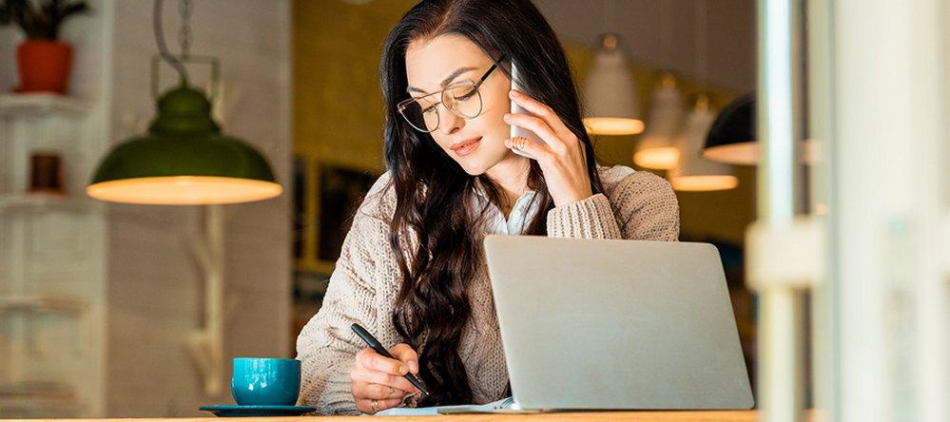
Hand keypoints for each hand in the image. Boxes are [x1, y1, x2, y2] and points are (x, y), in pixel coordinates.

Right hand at [350, 343, 420, 413]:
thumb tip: (412, 368)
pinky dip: (392, 402)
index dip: (392, 367)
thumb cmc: (389, 362)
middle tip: (412, 383)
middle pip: (382, 379)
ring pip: (382, 393)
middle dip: (402, 382)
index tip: (406, 370)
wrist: (381, 374)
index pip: (374, 362)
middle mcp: (357, 374)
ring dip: (398, 392)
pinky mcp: (361, 404)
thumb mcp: (399, 352)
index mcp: (363, 357)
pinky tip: (396, 397)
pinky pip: (379, 406)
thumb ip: (408, 356)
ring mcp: (357, 390)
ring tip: (403, 389)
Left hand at [504, 89, 593, 206]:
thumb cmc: (569, 180)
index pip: (553, 114)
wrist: (578, 200)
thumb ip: (552, 144)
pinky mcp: (552, 161)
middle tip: (512, 94)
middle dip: (527, 101)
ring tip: (507, 117)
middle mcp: (568, 139)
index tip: (523, 96)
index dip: (536, 103)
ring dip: (519, 119)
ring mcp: (561, 149)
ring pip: (537, 125)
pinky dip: (517, 142)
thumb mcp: (566, 157)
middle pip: (545, 113)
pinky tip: (509, 142)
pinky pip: (530, 146)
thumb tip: (527, 134)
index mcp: (573, 136)